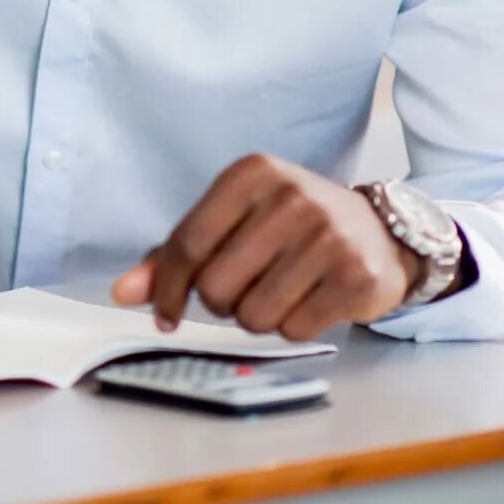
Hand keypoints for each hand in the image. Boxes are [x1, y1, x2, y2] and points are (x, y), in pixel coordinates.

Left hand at [110, 154, 419, 340]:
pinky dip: (293, 326)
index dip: (166, 288)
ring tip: (279, 290)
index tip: (164, 314)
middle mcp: (290, 197)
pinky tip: (309, 300)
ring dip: (257, 317)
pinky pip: (294, 329)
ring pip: (253, 316)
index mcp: (251, 174)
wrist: (381, 229)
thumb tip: (122, 293)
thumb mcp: (234, 220)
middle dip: (221, 302)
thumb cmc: (290, 225)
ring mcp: (327, 236)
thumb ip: (175, 254)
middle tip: (245, 287)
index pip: (187, 243)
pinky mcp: (356, 275)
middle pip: (216, 287)